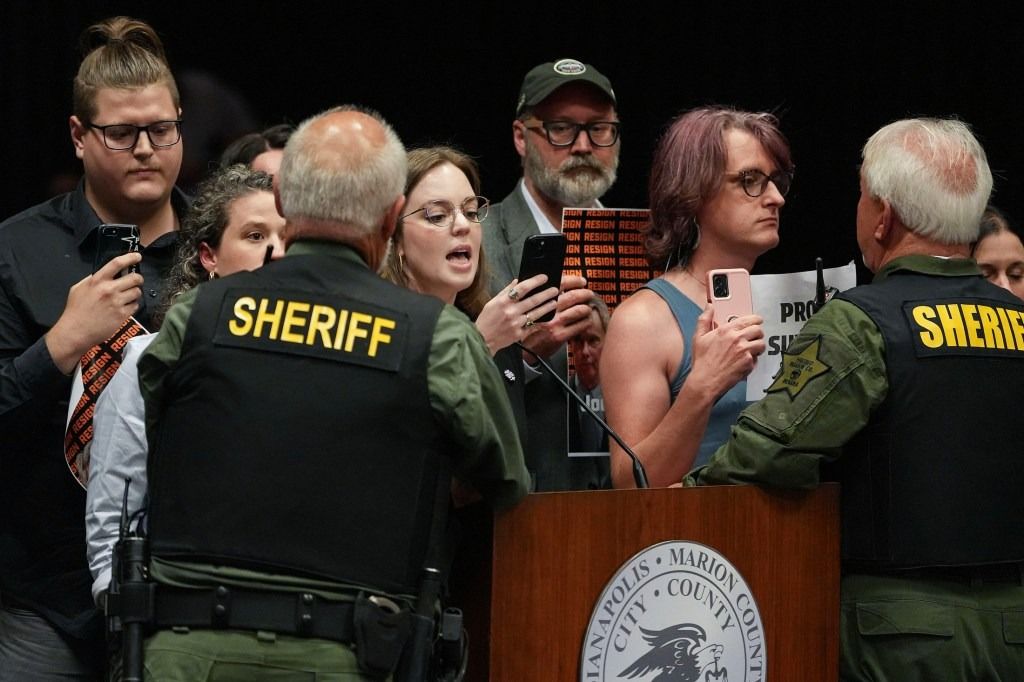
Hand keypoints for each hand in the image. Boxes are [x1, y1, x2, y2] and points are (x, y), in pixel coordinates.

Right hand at [45, 252, 143, 373]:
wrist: (75, 332)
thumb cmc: (75, 310)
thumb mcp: (79, 288)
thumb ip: (93, 279)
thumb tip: (106, 274)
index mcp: (97, 281)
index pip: (117, 263)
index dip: (130, 257)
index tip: (137, 256)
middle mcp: (109, 289)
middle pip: (135, 278)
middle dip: (138, 278)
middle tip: (136, 281)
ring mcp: (117, 302)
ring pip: (137, 292)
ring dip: (134, 293)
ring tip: (127, 297)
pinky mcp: (122, 315)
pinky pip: (135, 305)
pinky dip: (132, 306)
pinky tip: (124, 308)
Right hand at [475, 274, 558, 354]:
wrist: (482, 339)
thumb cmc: (486, 320)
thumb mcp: (492, 302)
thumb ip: (506, 291)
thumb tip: (517, 281)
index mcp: (503, 302)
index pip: (522, 288)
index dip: (535, 281)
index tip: (544, 277)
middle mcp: (510, 312)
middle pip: (533, 300)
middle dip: (546, 294)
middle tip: (555, 289)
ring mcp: (515, 324)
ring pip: (535, 313)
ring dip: (547, 307)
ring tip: (554, 302)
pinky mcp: (518, 334)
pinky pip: (532, 326)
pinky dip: (540, 321)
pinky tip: (546, 317)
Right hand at [520, 274, 593, 360]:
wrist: (523, 349)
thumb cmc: (526, 327)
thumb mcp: (527, 307)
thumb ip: (538, 294)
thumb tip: (552, 280)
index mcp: (540, 300)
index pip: (560, 284)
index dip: (573, 280)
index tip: (581, 281)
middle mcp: (548, 311)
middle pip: (572, 296)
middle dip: (584, 293)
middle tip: (588, 293)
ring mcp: (555, 323)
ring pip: (578, 310)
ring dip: (587, 307)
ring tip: (588, 307)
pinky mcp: (559, 336)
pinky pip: (580, 325)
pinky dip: (586, 321)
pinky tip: (586, 320)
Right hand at [687, 305, 764, 398]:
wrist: (705, 381)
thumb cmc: (702, 361)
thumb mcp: (699, 337)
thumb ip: (705, 319)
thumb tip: (709, 307)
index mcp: (726, 330)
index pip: (749, 319)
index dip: (755, 320)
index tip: (757, 321)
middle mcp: (738, 339)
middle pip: (758, 330)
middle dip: (757, 333)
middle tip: (753, 337)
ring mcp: (745, 352)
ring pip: (761, 344)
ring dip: (757, 346)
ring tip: (750, 350)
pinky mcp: (749, 364)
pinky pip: (757, 359)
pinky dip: (752, 360)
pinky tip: (743, 361)